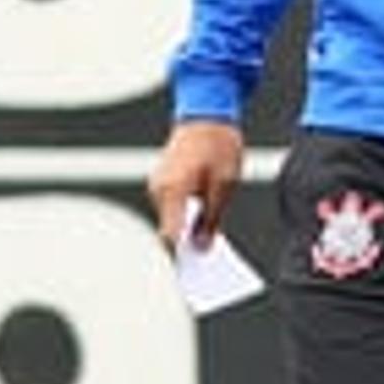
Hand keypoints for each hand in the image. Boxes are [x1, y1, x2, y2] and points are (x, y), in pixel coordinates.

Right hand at [147, 119, 245, 249]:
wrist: (208, 113)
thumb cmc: (219, 146)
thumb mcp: (225, 186)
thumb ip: (211, 219)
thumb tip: (201, 247)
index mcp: (173, 191)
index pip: (170, 236)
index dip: (182, 255)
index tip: (196, 270)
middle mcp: (159, 189)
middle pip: (169, 229)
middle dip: (187, 245)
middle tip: (209, 261)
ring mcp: (159, 183)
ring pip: (171, 218)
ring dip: (188, 229)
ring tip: (211, 242)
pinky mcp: (164, 179)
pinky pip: (172, 205)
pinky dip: (186, 215)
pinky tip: (205, 221)